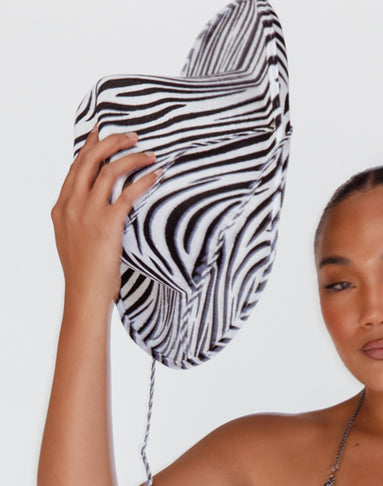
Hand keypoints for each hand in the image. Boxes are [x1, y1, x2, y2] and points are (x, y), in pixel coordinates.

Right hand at [51, 125, 158, 304]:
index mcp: (62, 207)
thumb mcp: (72, 240)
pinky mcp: (107, 224)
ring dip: (131, 158)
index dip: (89, 146)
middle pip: (89, 159)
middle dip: (111, 142)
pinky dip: (144, 180)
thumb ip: (78, 218)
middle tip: (131, 136)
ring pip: (109, 171)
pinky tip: (156, 175)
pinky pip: (128, 193)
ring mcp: (88, 214)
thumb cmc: (84, 273)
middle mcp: (72, 205)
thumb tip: (94, 206)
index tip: (100, 130)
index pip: (76, 167)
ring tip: (149, 154)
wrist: (85, 294)